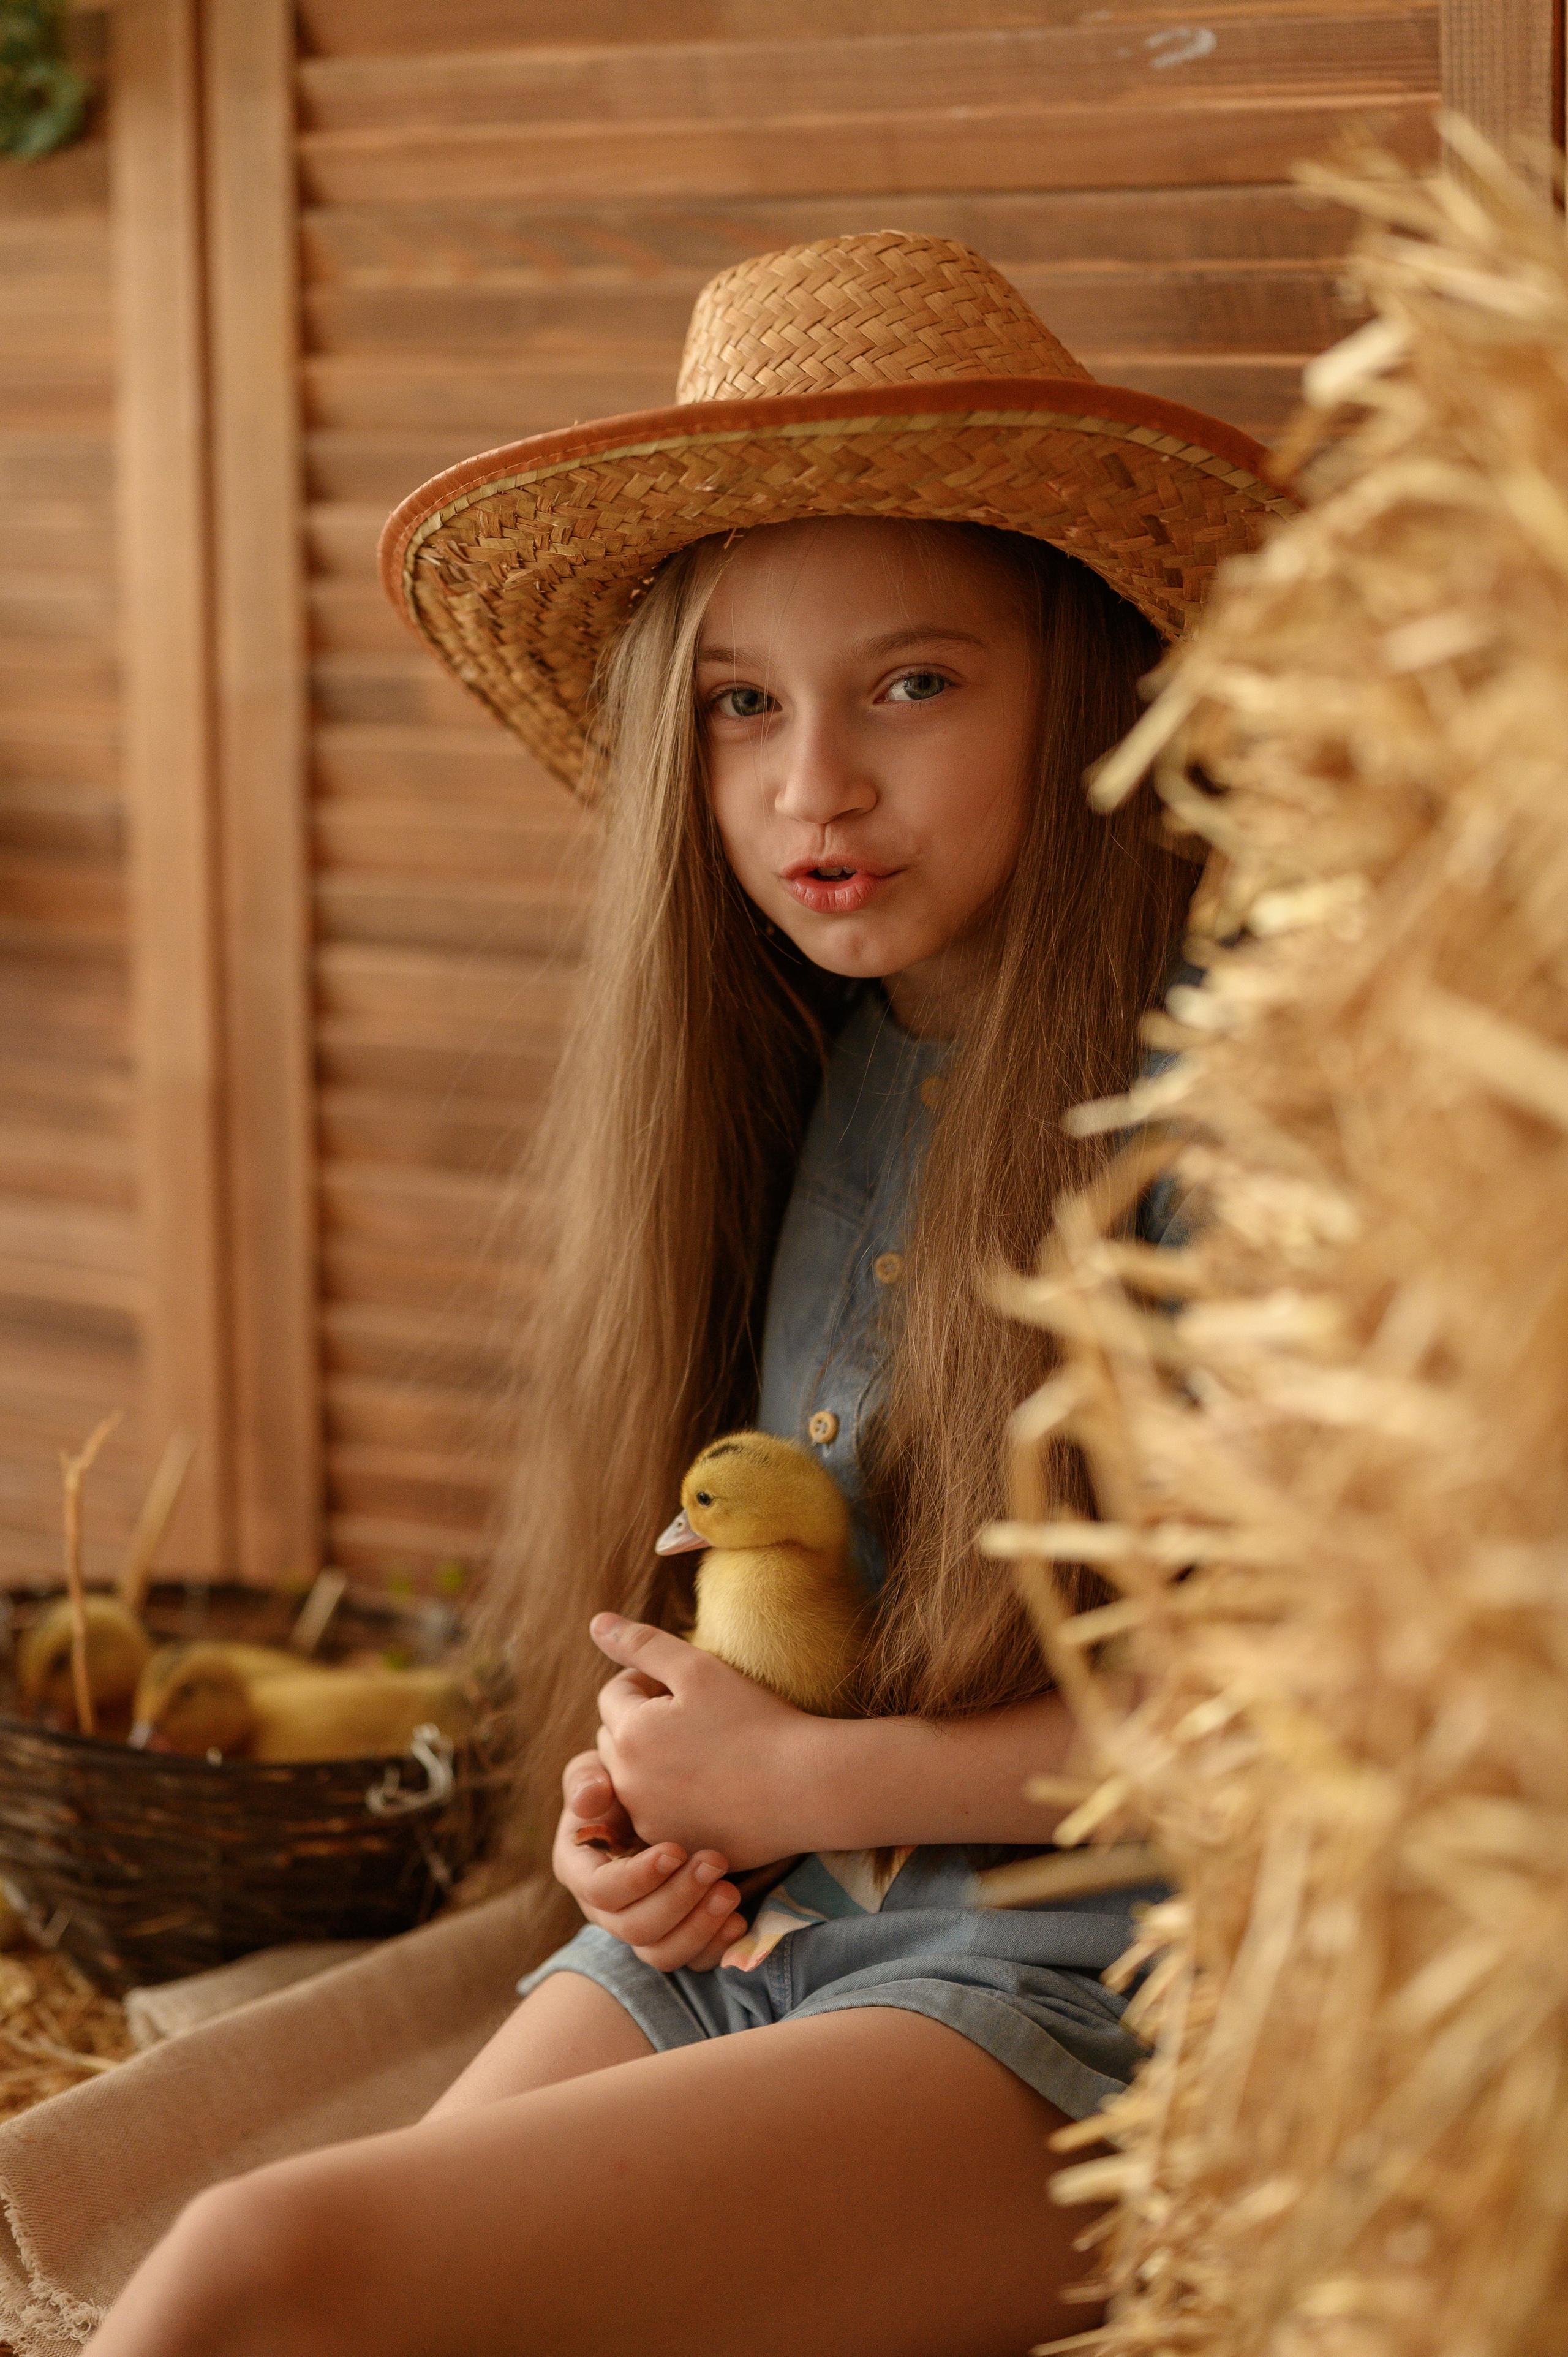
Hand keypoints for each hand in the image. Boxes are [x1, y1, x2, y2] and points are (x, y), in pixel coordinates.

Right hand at [550, 1751, 747, 1971]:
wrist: (659, 1798)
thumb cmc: (622, 1782)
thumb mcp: (598, 1771)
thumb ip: (586, 1780)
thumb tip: (588, 1802)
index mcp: (580, 1869)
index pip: (601, 1890)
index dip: (638, 1877)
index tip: (676, 1850)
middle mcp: (604, 1909)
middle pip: (634, 1927)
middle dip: (677, 1898)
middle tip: (715, 1862)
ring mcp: (638, 1928)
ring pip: (660, 1953)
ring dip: (698, 1927)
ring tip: (730, 1893)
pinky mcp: (672, 1937)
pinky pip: (690, 1960)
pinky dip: (715, 1946)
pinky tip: (738, 1921)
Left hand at [591, 1615, 813, 1865]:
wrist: (806, 1786)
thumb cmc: (755, 1720)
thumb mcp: (697, 1668)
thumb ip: (642, 1643)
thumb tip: (597, 1623)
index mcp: (629, 1734)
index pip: (614, 1695)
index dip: (648, 1682)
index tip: (687, 1687)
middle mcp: (627, 1785)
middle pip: (616, 1738)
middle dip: (643, 1721)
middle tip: (696, 1716)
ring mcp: (650, 1822)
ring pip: (633, 1779)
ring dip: (653, 1761)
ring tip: (705, 1750)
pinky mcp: (676, 1846)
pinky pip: (658, 1814)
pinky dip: (674, 1799)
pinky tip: (715, 1785)